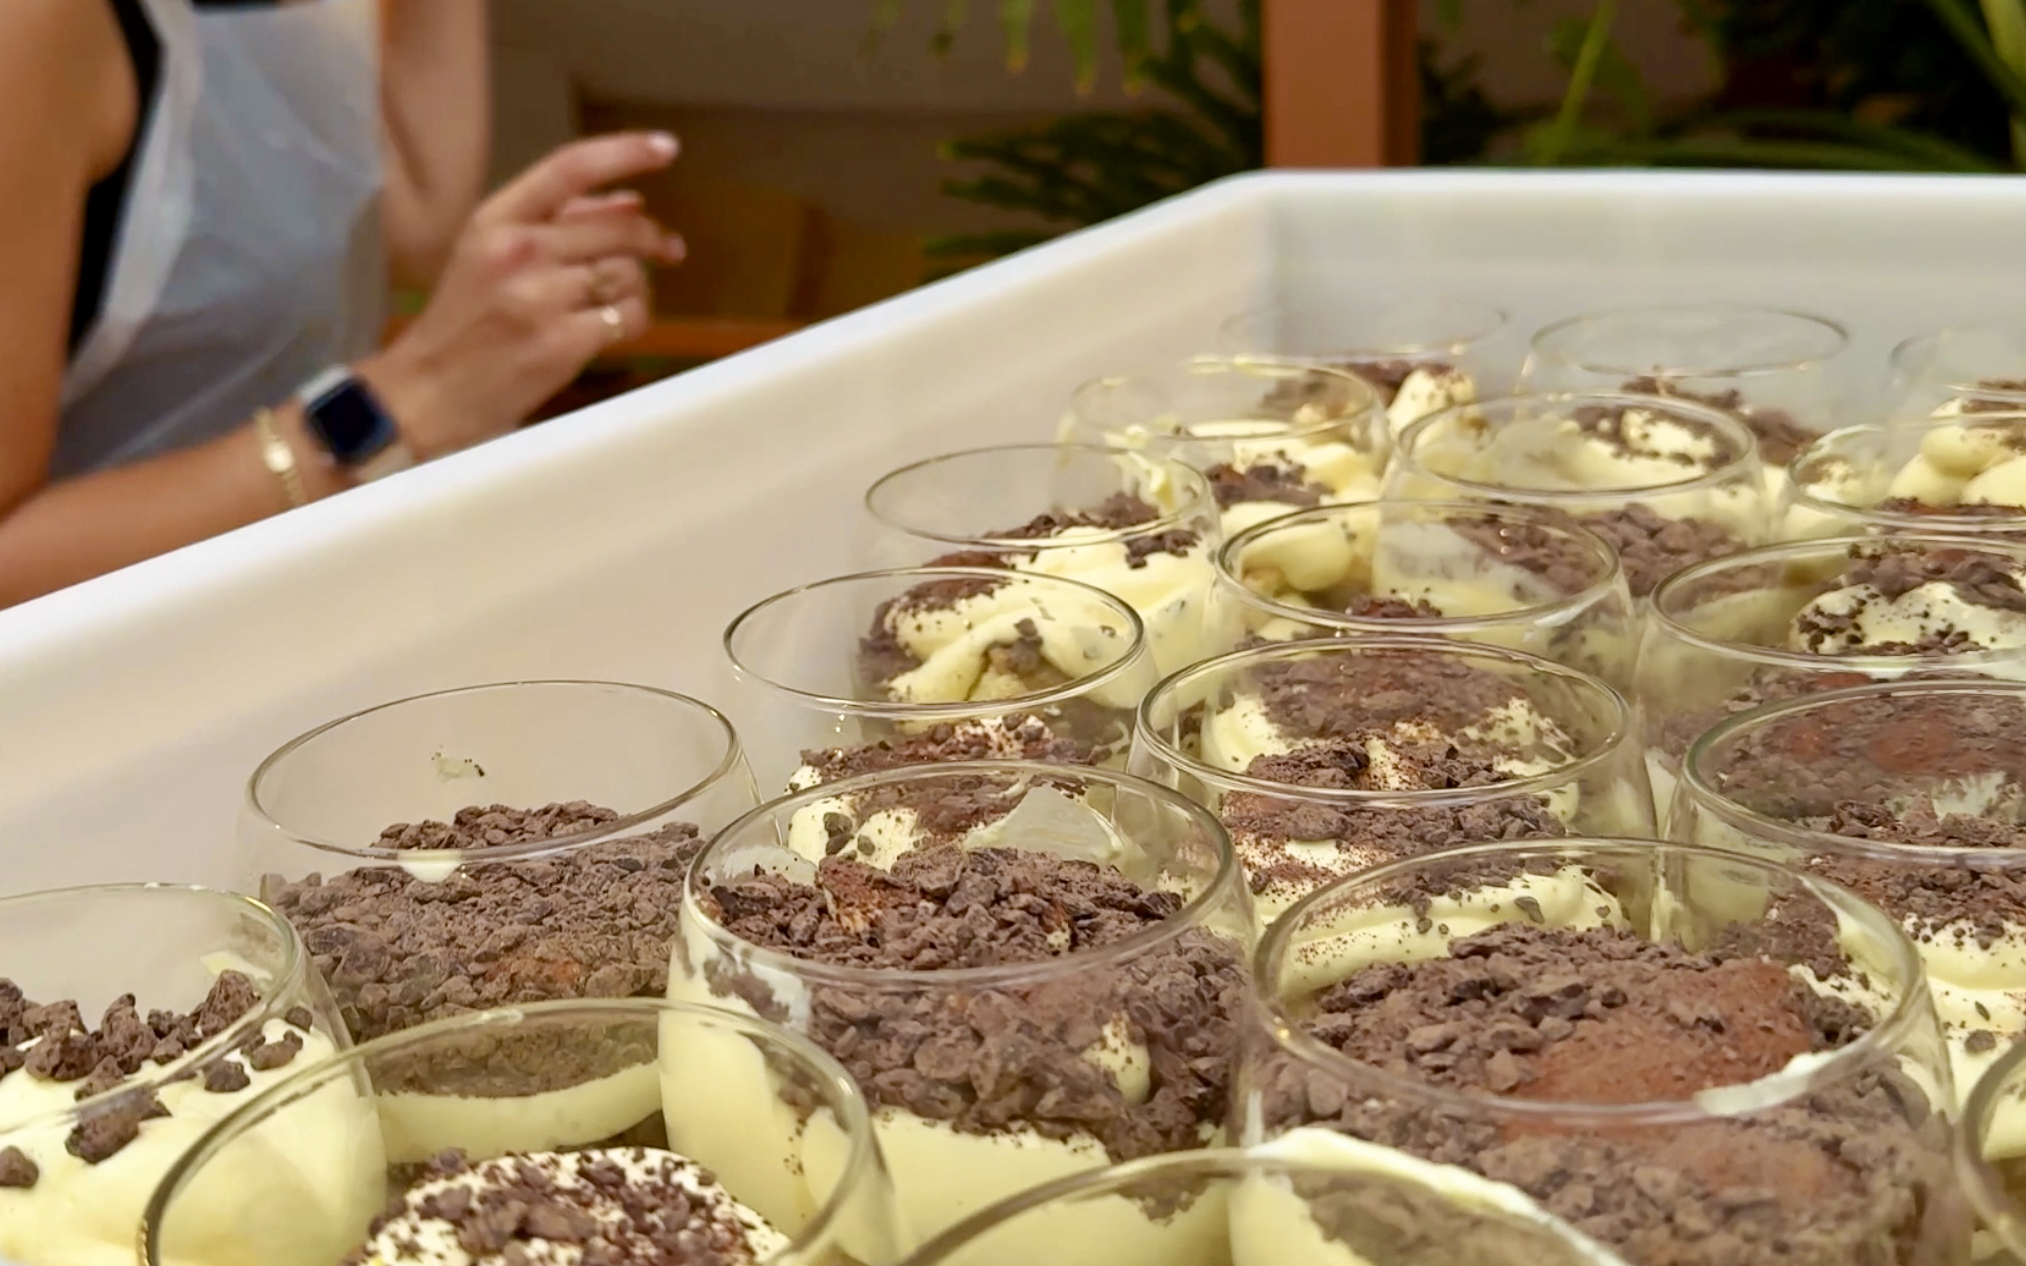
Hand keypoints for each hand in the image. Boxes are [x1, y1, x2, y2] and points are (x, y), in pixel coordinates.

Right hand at [356, 131, 683, 458]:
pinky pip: (631, 316)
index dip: (625, 153)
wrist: (429, 393)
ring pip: (629, 273)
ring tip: (616, 301)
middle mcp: (519, 250)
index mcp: (495, 220)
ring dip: (637, 286)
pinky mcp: (565, 342)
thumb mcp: (487, 255)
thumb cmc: (463, 323)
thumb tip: (632, 203)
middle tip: (669, 249)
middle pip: (618, 227)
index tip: (667, 148)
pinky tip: (614, 328)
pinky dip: (635, 320)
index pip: (570, 169)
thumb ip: (554, 222)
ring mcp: (542, 297)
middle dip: (653, 237)